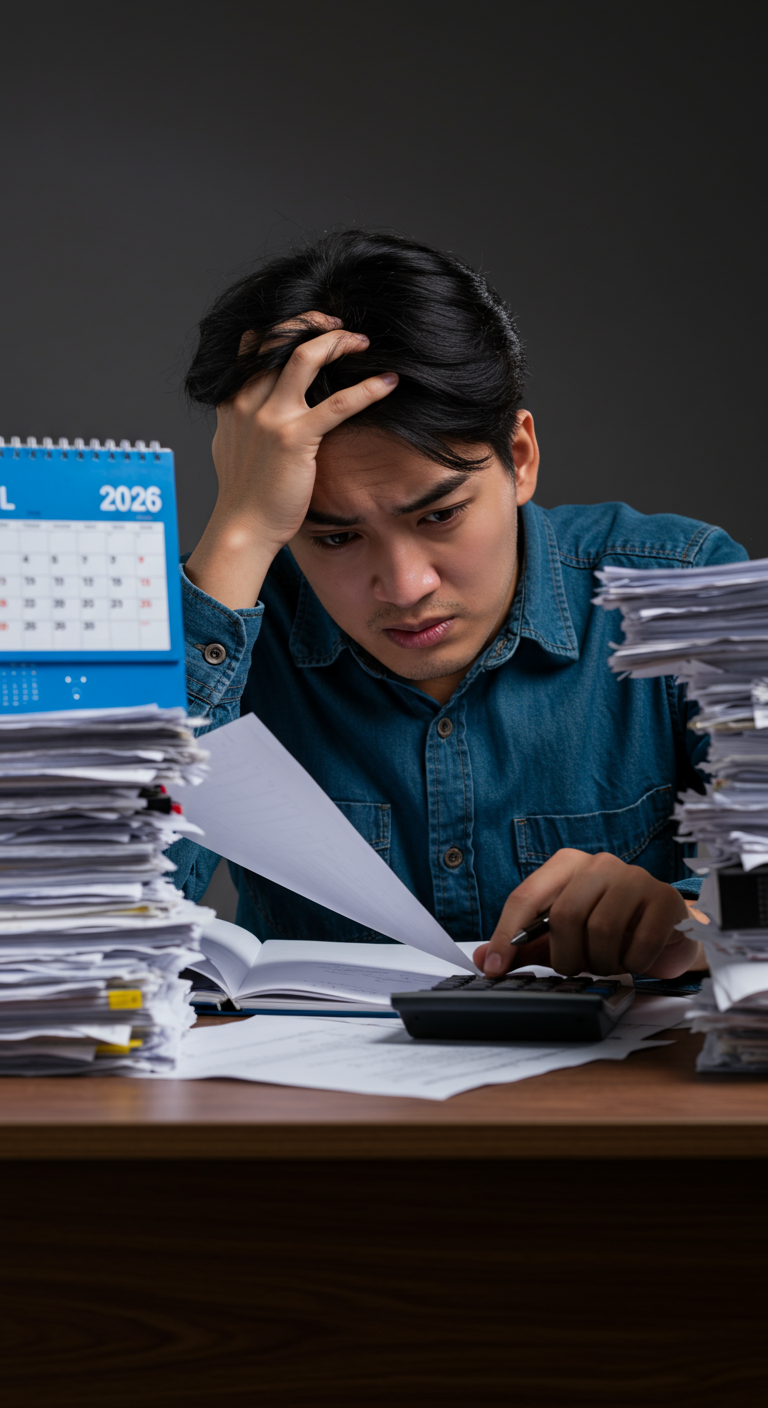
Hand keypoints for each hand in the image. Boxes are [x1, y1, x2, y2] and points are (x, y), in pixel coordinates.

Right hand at [185, 312, 397, 607]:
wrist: (243, 528)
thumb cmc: (243, 495)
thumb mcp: (231, 446)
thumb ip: (240, 420)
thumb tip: (248, 409)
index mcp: (234, 401)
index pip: (252, 344)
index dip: (282, 327)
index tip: (308, 326)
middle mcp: (250, 401)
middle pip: (280, 339)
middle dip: (312, 323)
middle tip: (338, 324)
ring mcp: (272, 418)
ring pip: (306, 357)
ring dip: (337, 342)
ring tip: (361, 342)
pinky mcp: (296, 438)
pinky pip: (338, 404)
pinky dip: (367, 389)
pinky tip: (387, 383)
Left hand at [472, 849, 696, 978]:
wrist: (667, 928)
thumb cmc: (609, 927)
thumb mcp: (561, 936)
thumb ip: (523, 945)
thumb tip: (482, 959)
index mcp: (567, 864)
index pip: (525, 897)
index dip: (505, 937)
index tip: (494, 969)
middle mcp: (600, 863)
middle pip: (564, 916)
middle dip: (565, 956)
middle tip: (575, 967)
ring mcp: (635, 877)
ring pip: (601, 930)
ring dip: (600, 961)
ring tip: (607, 962)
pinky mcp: (665, 898)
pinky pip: (639, 944)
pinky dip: (632, 963)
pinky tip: (634, 959)